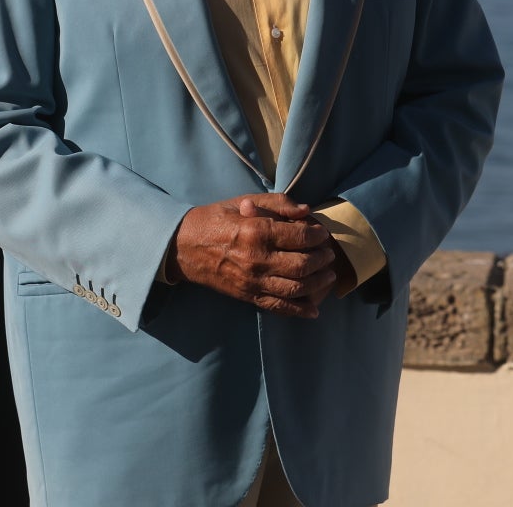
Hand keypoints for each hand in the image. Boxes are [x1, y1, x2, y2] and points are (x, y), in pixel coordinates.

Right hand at [170, 193, 338, 317]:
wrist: (183, 246)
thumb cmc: (216, 219)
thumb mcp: (245, 201)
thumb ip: (277, 203)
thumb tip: (306, 211)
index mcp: (256, 231)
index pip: (300, 237)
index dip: (318, 235)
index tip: (323, 233)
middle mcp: (256, 259)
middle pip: (303, 265)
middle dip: (323, 260)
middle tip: (329, 254)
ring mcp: (252, 281)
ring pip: (295, 289)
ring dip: (318, 284)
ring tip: (328, 275)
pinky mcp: (247, 296)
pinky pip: (277, 307)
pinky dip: (299, 311)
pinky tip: (314, 310)